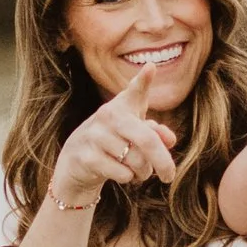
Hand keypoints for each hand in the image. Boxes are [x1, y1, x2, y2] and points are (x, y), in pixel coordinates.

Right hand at [51, 70, 177, 211]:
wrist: (75, 163)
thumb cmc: (113, 144)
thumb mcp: (135, 135)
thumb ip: (155, 133)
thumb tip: (170, 139)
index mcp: (121, 107)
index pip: (134, 92)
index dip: (143, 81)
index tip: (150, 68)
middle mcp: (107, 116)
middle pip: (147, 140)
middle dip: (163, 162)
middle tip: (169, 176)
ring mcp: (95, 136)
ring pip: (137, 161)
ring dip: (142, 173)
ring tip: (137, 171)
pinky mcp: (87, 157)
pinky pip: (122, 174)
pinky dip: (127, 179)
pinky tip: (120, 174)